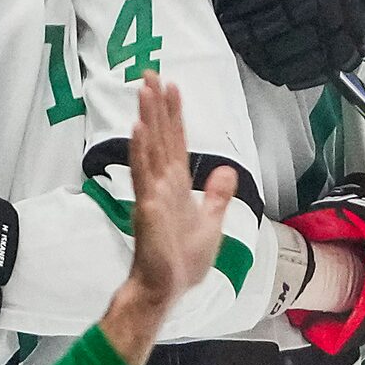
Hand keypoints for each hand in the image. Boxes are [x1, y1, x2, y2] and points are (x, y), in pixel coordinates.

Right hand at [102, 74, 236, 364]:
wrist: (167, 290)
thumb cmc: (183, 261)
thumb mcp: (210, 223)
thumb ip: (216, 196)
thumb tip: (225, 171)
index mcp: (176, 186)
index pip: (175, 142)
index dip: (173, 114)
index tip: (170, 86)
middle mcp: (161, 185)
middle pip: (159, 138)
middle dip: (155, 106)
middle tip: (149, 74)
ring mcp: (152, 195)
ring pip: (149, 150)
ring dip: (146, 120)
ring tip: (143, 93)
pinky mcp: (148, 211)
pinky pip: (144, 177)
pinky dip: (140, 154)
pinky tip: (138, 132)